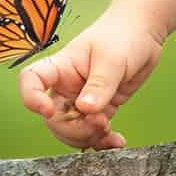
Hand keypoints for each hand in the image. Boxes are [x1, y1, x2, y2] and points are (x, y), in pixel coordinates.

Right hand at [18, 5, 166, 151]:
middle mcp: (67, 86)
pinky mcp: (100, 109)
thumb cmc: (122, 35)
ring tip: (109, 133)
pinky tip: (116, 142)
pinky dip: (102, 142)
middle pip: (53, 118)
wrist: (144, 33)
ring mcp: (82, 100)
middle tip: (100, 123)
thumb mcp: (112, 58)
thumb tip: (85, 109)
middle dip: (73, 129)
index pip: (31, 81)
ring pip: (72, 130)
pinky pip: (93, 132)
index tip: (48, 110)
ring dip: (88, 138)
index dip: (31, 98)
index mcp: (61, 67)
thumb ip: (99, 84)